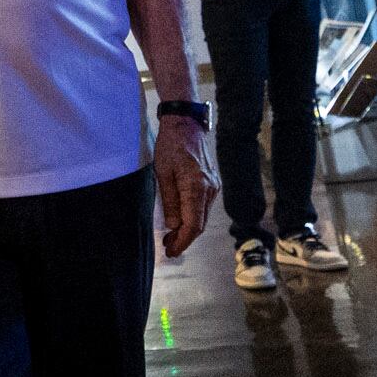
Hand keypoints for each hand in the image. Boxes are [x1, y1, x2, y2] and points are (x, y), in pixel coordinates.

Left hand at [153, 114, 217, 257]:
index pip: (193, 225)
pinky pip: (203, 208)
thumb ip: (169, 201)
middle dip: (184, 239)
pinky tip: (180, 220)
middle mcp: (209, 190)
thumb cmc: (170, 147)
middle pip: (200, 225)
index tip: (170, 251)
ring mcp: (213, 187)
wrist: (186, 126)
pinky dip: (193, 218)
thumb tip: (173, 226)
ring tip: (171, 236)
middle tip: (168, 247)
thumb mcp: (162, 174)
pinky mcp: (213, 184)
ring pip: (202, 217)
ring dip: (188, 230)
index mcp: (196, 188)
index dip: (182, 242)